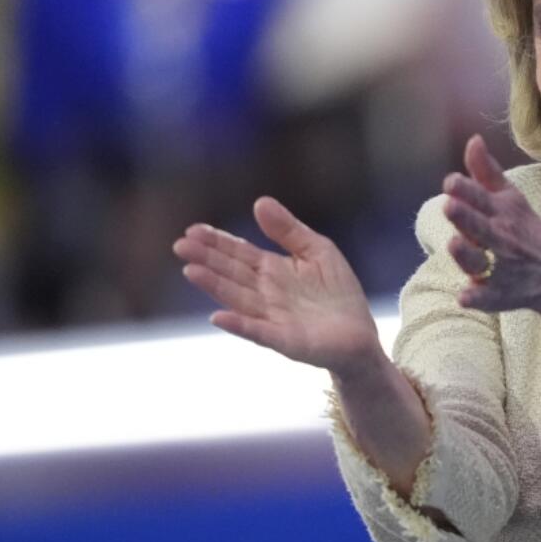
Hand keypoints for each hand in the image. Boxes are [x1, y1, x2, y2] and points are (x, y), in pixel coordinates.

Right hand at [173, 197, 380, 375]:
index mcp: (272, 270)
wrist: (360, 335)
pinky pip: (258, 332)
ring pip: (238, 298)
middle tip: (180, 245)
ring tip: (191, 271)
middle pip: (232, 272)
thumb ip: (289, 230)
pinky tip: (219, 317)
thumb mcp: (317, 250)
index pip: (239, 252)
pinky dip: (239, 325)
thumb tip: (259, 201)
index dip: (216, 241)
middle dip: (207, 259)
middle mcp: (265, 293)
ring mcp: (272, 317)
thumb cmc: (338, 292)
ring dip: (214, 286)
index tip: (192, 230)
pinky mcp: (284, 340)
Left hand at [443, 135, 540, 325]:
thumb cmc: (528, 230)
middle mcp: (499, 239)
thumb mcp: (511, 197)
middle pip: (478, 227)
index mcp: (501, 213)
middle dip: (465, 216)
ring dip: (467, 254)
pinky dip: (477, 298)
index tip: (450, 181)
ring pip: (479, 263)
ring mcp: (499, 269)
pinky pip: (486, 299)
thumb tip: (472, 140)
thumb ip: (486, 172)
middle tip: (449, 205)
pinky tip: (466, 297)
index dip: (465, 189)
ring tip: (454, 244)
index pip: (481, 198)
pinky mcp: (498, 296)